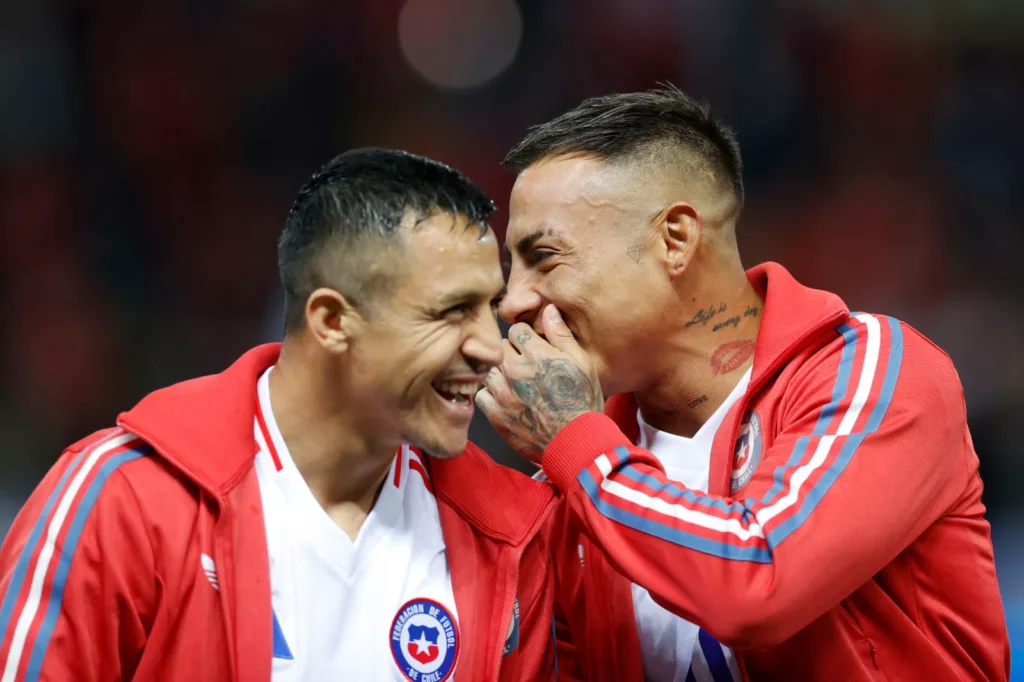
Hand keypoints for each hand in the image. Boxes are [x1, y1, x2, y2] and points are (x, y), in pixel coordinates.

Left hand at [475, 304, 603, 464]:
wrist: (576, 442)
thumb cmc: (582, 401)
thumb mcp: (581, 362)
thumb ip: (561, 334)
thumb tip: (548, 309)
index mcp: (536, 353)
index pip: (516, 330)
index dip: (526, 339)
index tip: (533, 350)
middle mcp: (515, 370)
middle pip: (500, 349)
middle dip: (512, 355)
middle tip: (528, 371)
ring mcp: (503, 393)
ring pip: (490, 371)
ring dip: (501, 376)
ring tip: (518, 388)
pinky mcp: (496, 415)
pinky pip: (482, 395)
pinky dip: (492, 397)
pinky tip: (508, 402)